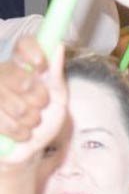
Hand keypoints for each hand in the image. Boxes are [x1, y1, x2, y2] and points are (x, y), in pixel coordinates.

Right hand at [0, 38, 66, 171]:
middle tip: (40, 105)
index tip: (41, 64)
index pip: (24, 44)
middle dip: (37, 96)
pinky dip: (17, 130)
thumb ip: (55, 74)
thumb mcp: (57, 97)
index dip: (32, 51)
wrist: (30, 149)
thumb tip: (58, 46)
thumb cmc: (44, 119)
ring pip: (9, 100)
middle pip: (18, 75)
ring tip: (32, 122)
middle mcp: (3, 75)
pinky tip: (21, 133)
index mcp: (24, 66)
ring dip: (29, 117)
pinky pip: (1, 119)